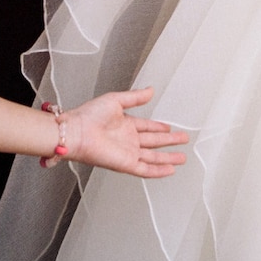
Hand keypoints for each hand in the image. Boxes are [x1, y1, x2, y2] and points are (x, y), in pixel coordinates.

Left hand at [46, 87, 188, 175]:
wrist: (77, 132)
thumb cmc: (89, 116)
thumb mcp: (116, 100)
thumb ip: (135, 97)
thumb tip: (150, 90)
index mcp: (125, 125)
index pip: (147, 127)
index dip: (159, 127)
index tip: (169, 127)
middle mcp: (128, 140)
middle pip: (154, 142)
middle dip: (169, 142)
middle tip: (183, 140)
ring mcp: (128, 153)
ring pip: (153, 157)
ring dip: (168, 157)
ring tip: (182, 157)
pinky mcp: (126, 164)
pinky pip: (146, 170)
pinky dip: (158, 171)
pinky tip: (169, 170)